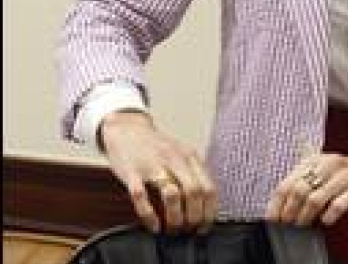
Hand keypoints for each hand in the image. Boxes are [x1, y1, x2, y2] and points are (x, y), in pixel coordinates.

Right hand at [99, 111, 217, 233]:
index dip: (210, 211)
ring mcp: (152, 165)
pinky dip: (149, 216)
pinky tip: (154, 226)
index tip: (206, 226)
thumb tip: (205, 205)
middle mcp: (174, 159)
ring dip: (175, 218)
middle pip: (194, 192)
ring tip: (173, 229)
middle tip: (190, 230)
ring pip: (172, 194)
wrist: (126, 129)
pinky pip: (141, 197)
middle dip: (194, 217)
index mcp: (190, 157)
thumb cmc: (155, 147)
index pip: (209, 187)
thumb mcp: (181, 155)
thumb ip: (193, 174)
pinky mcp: (131, 172)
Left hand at [265, 153, 347, 225]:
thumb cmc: (343, 174)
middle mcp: (328, 165)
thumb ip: (300, 181)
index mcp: (314, 161)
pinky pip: (338, 205)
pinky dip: (328, 216)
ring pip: (316, 199)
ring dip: (306, 216)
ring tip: (303, 224)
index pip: (288, 183)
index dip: (277, 204)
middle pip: (299, 191)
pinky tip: (325, 221)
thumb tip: (277, 205)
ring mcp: (344, 177)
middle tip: (288, 224)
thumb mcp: (321, 169)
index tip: (272, 218)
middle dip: (290, 212)